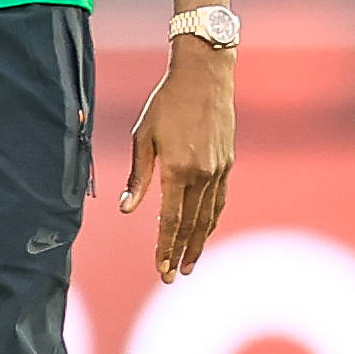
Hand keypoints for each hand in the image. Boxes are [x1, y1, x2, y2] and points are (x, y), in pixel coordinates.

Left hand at [120, 40, 234, 283]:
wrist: (204, 76)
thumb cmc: (166, 103)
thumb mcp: (143, 136)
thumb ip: (138, 176)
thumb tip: (127, 209)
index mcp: (178, 170)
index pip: (170, 220)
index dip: (164, 247)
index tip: (160, 269)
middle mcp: (202, 175)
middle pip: (191, 225)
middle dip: (180, 253)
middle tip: (172, 277)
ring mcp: (219, 171)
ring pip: (208, 217)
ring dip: (198, 243)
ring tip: (189, 264)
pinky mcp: (227, 164)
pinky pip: (219, 200)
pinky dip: (211, 220)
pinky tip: (204, 232)